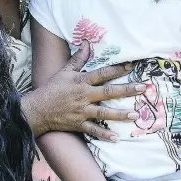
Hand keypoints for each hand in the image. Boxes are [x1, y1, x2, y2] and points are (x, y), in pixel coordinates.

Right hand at [25, 41, 145, 141]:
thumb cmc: (52, 88)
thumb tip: (87, 42)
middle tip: (143, 88)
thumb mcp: (65, 71)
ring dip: (121, 114)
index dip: (117, 69)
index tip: (132, 65)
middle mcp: (84, 96)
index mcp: (81, 81)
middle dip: (126, 90)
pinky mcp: (79, 124)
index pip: (103, 73)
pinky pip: (94, 130)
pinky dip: (104, 135)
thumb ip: (79, 58)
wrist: (38, 109)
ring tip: (136, 114)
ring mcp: (82, 111)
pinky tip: (116, 138)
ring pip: (104, 113)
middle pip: (108, 92)